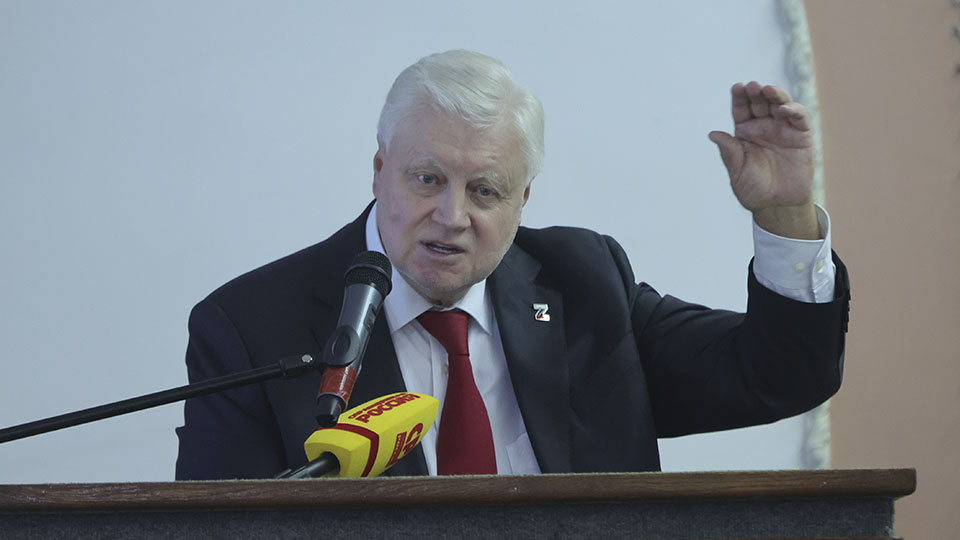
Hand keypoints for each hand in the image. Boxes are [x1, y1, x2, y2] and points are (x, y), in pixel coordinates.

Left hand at [709, 81, 819, 238]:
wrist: (777, 206)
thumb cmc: (754, 190)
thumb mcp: (737, 172)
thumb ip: (729, 153)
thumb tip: (712, 134)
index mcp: (745, 132)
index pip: (741, 109)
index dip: (740, 97)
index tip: (737, 87)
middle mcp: (763, 126)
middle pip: (759, 102)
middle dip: (756, 92)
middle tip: (752, 86)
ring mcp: (783, 129)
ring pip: (779, 104)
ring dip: (775, 95)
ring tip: (768, 90)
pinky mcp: (801, 136)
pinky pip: (798, 118)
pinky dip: (793, 110)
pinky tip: (783, 110)